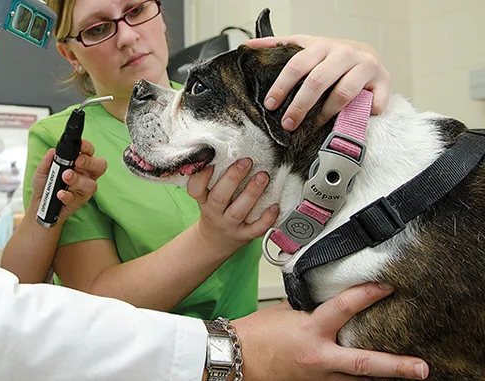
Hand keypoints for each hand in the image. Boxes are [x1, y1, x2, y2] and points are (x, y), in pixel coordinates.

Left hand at [29, 139, 106, 220]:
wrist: (38, 203)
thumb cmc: (45, 183)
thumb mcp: (42, 169)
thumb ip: (47, 160)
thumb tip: (52, 151)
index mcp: (80, 163)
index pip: (89, 152)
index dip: (88, 147)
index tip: (81, 146)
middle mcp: (85, 175)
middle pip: (99, 166)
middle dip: (89, 162)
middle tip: (77, 162)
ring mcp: (83, 189)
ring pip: (91, 185)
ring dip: (78, 179)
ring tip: (65, 177)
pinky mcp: (77, 203)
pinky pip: (77, 199)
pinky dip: (68, 195)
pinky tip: (60, 193)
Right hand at [187, 158, 278, 253]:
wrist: (216, 241)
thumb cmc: (215, 211)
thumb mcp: (206, 196)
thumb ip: (213, 178)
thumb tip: (225, 150)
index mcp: (203, 200)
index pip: (195, 189)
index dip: (201, 176)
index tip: (210, 162)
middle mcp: (214, 213)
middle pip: (219, 197)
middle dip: (233, 178)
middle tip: (246, 161)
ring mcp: (229, 225)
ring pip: (239, 211)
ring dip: (251, 193)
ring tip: (263, 176)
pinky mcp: (244, 235)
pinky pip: (256, 229)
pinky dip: (266, 218)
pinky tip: (275, 206)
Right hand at [232, 283, 428, 380]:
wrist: (237, 357)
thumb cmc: (256, 333)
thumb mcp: (285, 312)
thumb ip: (309, 306)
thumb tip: (327, 297)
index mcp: (310, 331)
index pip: (343, 308)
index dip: (366, 295)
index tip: (385, 287)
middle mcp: (318, 357)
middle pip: (364, 363)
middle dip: (396, 365)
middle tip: (421, 367)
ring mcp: (318, 376)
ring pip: (359, 379)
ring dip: (384, 376)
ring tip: (409, 373)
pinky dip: (358, 379)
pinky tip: (371, 377)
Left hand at [246, 35, 390, 129]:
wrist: (367, 56)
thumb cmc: (330, 57)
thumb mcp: (305, 47)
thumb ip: (278, 46)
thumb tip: (246, 46)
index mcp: (321, 46)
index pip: (296, 65)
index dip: (281, 86)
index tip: (270, 104)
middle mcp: (344, 53)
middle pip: (317, 81)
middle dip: (299, 106)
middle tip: (288, 124)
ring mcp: (366, 66)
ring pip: (343, 93)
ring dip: (325, 114)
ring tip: (313, 126)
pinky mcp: (384, 81)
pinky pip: (373, 103)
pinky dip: (364, 114)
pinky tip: (352, 121)